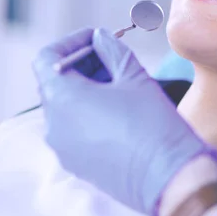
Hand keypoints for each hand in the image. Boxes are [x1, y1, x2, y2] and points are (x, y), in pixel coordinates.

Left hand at [32, 28, 216, 215]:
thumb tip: (101, 38)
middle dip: (83, 65)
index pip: (47, 58)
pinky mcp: (78, 165)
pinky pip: (74, 131)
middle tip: (113, 58)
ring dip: (87, 90)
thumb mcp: (135, 77)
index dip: (71, 43)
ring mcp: (64, 148)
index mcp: (62, 98)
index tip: (97, 39)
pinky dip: (89, 114)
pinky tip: (119, 112)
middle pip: (56, 83)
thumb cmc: (153, 125)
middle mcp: (54, 125)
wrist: (169, 177)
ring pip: (66, 108)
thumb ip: (113, 50)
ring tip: (120, 86)